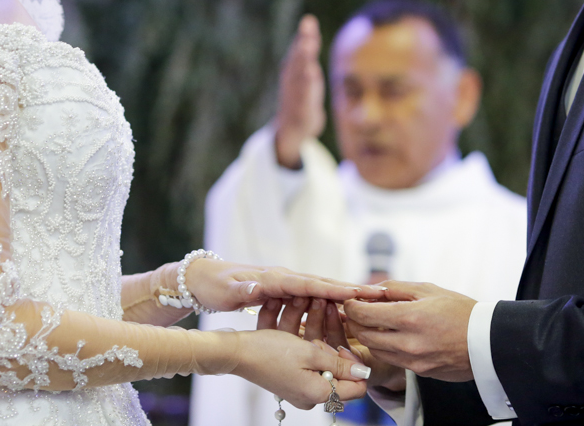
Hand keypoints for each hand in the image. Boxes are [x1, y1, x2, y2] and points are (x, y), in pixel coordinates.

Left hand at [183, 258, 384, 312]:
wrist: (204, 279)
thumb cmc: (215, 286)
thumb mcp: (226, 291)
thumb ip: (243, 289)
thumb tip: (258, 286)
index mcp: (275, 278)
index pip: (310, 284)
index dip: (334, 289)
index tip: (359, 291)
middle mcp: (285, 277)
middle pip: (324, 283)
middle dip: (351, 288)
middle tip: (380, 293)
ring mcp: (286, 282)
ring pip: (321, 288)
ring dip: (346, 294)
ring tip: (373, 299)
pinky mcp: (284, 290)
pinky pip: (313, 295)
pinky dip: (331, 299)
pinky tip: (345, 307)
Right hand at [258, 295, 405, 391]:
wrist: (236, 352)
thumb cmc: (270, 351)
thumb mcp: (309, 352)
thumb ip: (339, 362)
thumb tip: (363, 372)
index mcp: (319, 394)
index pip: (356, 386)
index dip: (355, 362)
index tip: (343, 339)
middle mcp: (311, 396)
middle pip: (337, 369)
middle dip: (333, 339)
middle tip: (326, 311)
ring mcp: (300, 387)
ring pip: (320, 358)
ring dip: (317, 332)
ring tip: (312, 302)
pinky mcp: (290, 377)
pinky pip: (305, 358)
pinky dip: (304, 339)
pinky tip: (300, 315)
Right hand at [274, 15, 325, 168]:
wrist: (290, 127)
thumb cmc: (299, 93)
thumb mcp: (302, 68)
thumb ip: (306, 46)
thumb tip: (308, 20)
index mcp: (293, 67)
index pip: (300, 48)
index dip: (304, 35)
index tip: (309, 20)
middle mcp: (292, 78)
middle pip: (299, 59)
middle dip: (304, 45)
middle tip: (307, 30)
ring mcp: (296, 94)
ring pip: (302, 77)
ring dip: (305, 64)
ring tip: (309, 53)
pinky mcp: (301, 110)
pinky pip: (305, 99)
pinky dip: (307, 90)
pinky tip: (312, 77)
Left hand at [344, 280, 476, 381]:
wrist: (488, 341)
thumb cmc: (461, 310)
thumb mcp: (428, 290)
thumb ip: (397, 288)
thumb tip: (372, 289)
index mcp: (410, 317)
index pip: (364, 314)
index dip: (351, 305)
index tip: (351, 300)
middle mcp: (408, 342)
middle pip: (364, 334)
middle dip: (355, 321)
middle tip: (356, 310)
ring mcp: (413, 360)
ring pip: (374, 349)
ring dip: (368, 335)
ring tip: (372, 322)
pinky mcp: (419, 371)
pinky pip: (391, 359)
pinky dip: (384, 347)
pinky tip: (389, 336)